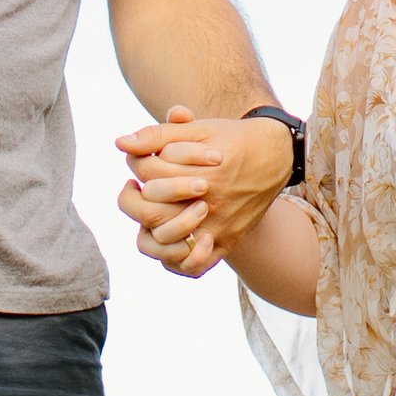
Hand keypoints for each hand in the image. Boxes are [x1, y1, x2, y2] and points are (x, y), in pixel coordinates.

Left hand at [114, 105, 294, 277]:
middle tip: (135, 189)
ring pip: (165, 241)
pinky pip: (193, 265)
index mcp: (200, 174)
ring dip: (148, 227)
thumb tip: (119, 143)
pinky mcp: (226, 241)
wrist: (275, 155)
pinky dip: (176, 259)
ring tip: (149, 212)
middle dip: (133, 199)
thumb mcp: (198, 129)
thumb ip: (158, 135)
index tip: (141, 160)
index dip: (136, 165)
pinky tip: (170, 238)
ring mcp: (217, 226)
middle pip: (149, 212)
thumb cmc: (231, 139)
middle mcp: (209, 204)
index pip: (147, 175)